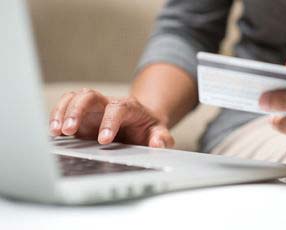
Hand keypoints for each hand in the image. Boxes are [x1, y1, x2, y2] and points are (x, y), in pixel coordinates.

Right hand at [49, 88, 173, 147]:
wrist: (139, 122)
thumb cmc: (147, 128)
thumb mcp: (158, 132)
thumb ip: (161, 138)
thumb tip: (158, 144)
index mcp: (128, 107)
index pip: (117, 108)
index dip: (109, 122)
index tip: (104, 140)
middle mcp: (107, 104)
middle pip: (89, 95)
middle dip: (77, 110)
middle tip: (69, 130)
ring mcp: (92, 109)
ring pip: (74, 98)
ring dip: (62, 112)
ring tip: (56, 132)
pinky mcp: (81, 116)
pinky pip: (65, 108)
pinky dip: (56, 117)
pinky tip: (53, 133)